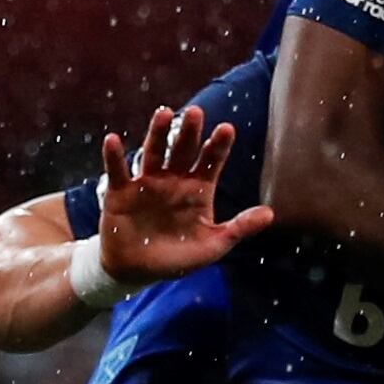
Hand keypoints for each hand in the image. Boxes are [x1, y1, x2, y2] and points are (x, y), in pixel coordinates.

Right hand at [97, 105, 273, 291]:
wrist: (138, 271)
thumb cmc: (178, 257)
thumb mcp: (213, 245)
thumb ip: (239, 228)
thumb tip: (271, 214)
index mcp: (198, 189)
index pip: (211, 162)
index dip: (218, 146)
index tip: (227, 129)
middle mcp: (174, 180)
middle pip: (183, 151)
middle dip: (189, 132)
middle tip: (195, 112)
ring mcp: (147, 183)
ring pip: (153, 153)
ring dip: (157, 133)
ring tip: (163, 113)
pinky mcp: (121, 191)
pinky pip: (117, 170)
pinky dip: (114, 156)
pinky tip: (112, 140)